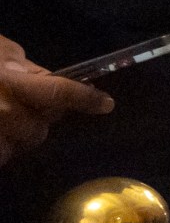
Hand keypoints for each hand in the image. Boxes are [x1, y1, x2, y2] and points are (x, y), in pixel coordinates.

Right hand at [0, 36, 111, 166]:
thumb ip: (20, 64)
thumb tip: (48, 77)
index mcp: (8, 82)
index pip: (56, 92)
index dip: (84, 98)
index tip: (106, 103)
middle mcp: (2, 111)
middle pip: (38, 130)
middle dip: (35, 120)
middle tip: (20, 106)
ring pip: (18, 147)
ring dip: (14, 137)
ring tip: (0, 122)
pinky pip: (1, 158)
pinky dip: (1, 148)